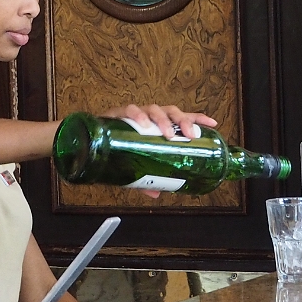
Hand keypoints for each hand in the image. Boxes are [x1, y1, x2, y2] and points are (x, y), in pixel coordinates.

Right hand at [98, 104, 217, 196]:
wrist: (88, 143)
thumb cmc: (116, 151)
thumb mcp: (134, 167)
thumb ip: (145, 179)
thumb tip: (157, 193)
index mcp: (156, 125)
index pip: (180, 118)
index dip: (197, 119)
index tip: (213, 125)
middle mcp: (148, 117)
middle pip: (170, 111)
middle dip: (182, 121)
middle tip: (190, 135)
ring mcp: (133, 114)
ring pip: (153, 109)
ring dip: (162, 120)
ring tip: (167, 134)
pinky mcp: (117, 115)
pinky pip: (129, 110)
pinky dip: (137, 115)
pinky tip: (143, 124)